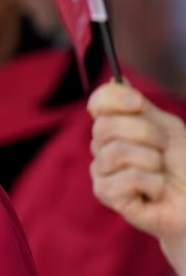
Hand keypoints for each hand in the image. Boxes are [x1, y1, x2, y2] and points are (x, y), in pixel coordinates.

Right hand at [89, 81, 185, 275]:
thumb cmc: (184, 166)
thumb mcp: (168, 128)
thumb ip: (140, 107)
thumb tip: (116, 80)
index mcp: (114, 128)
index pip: (97, 103)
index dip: (114, 99)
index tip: (137, 104)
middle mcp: (101, 148)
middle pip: (107, 126)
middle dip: (147, 135)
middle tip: (164, 149)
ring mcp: (101, 172)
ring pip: (118, 152)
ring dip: (153, 162)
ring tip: (161, 173)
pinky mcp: (106, 195)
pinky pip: (129, 178)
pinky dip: (154, 184)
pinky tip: (157, 191)